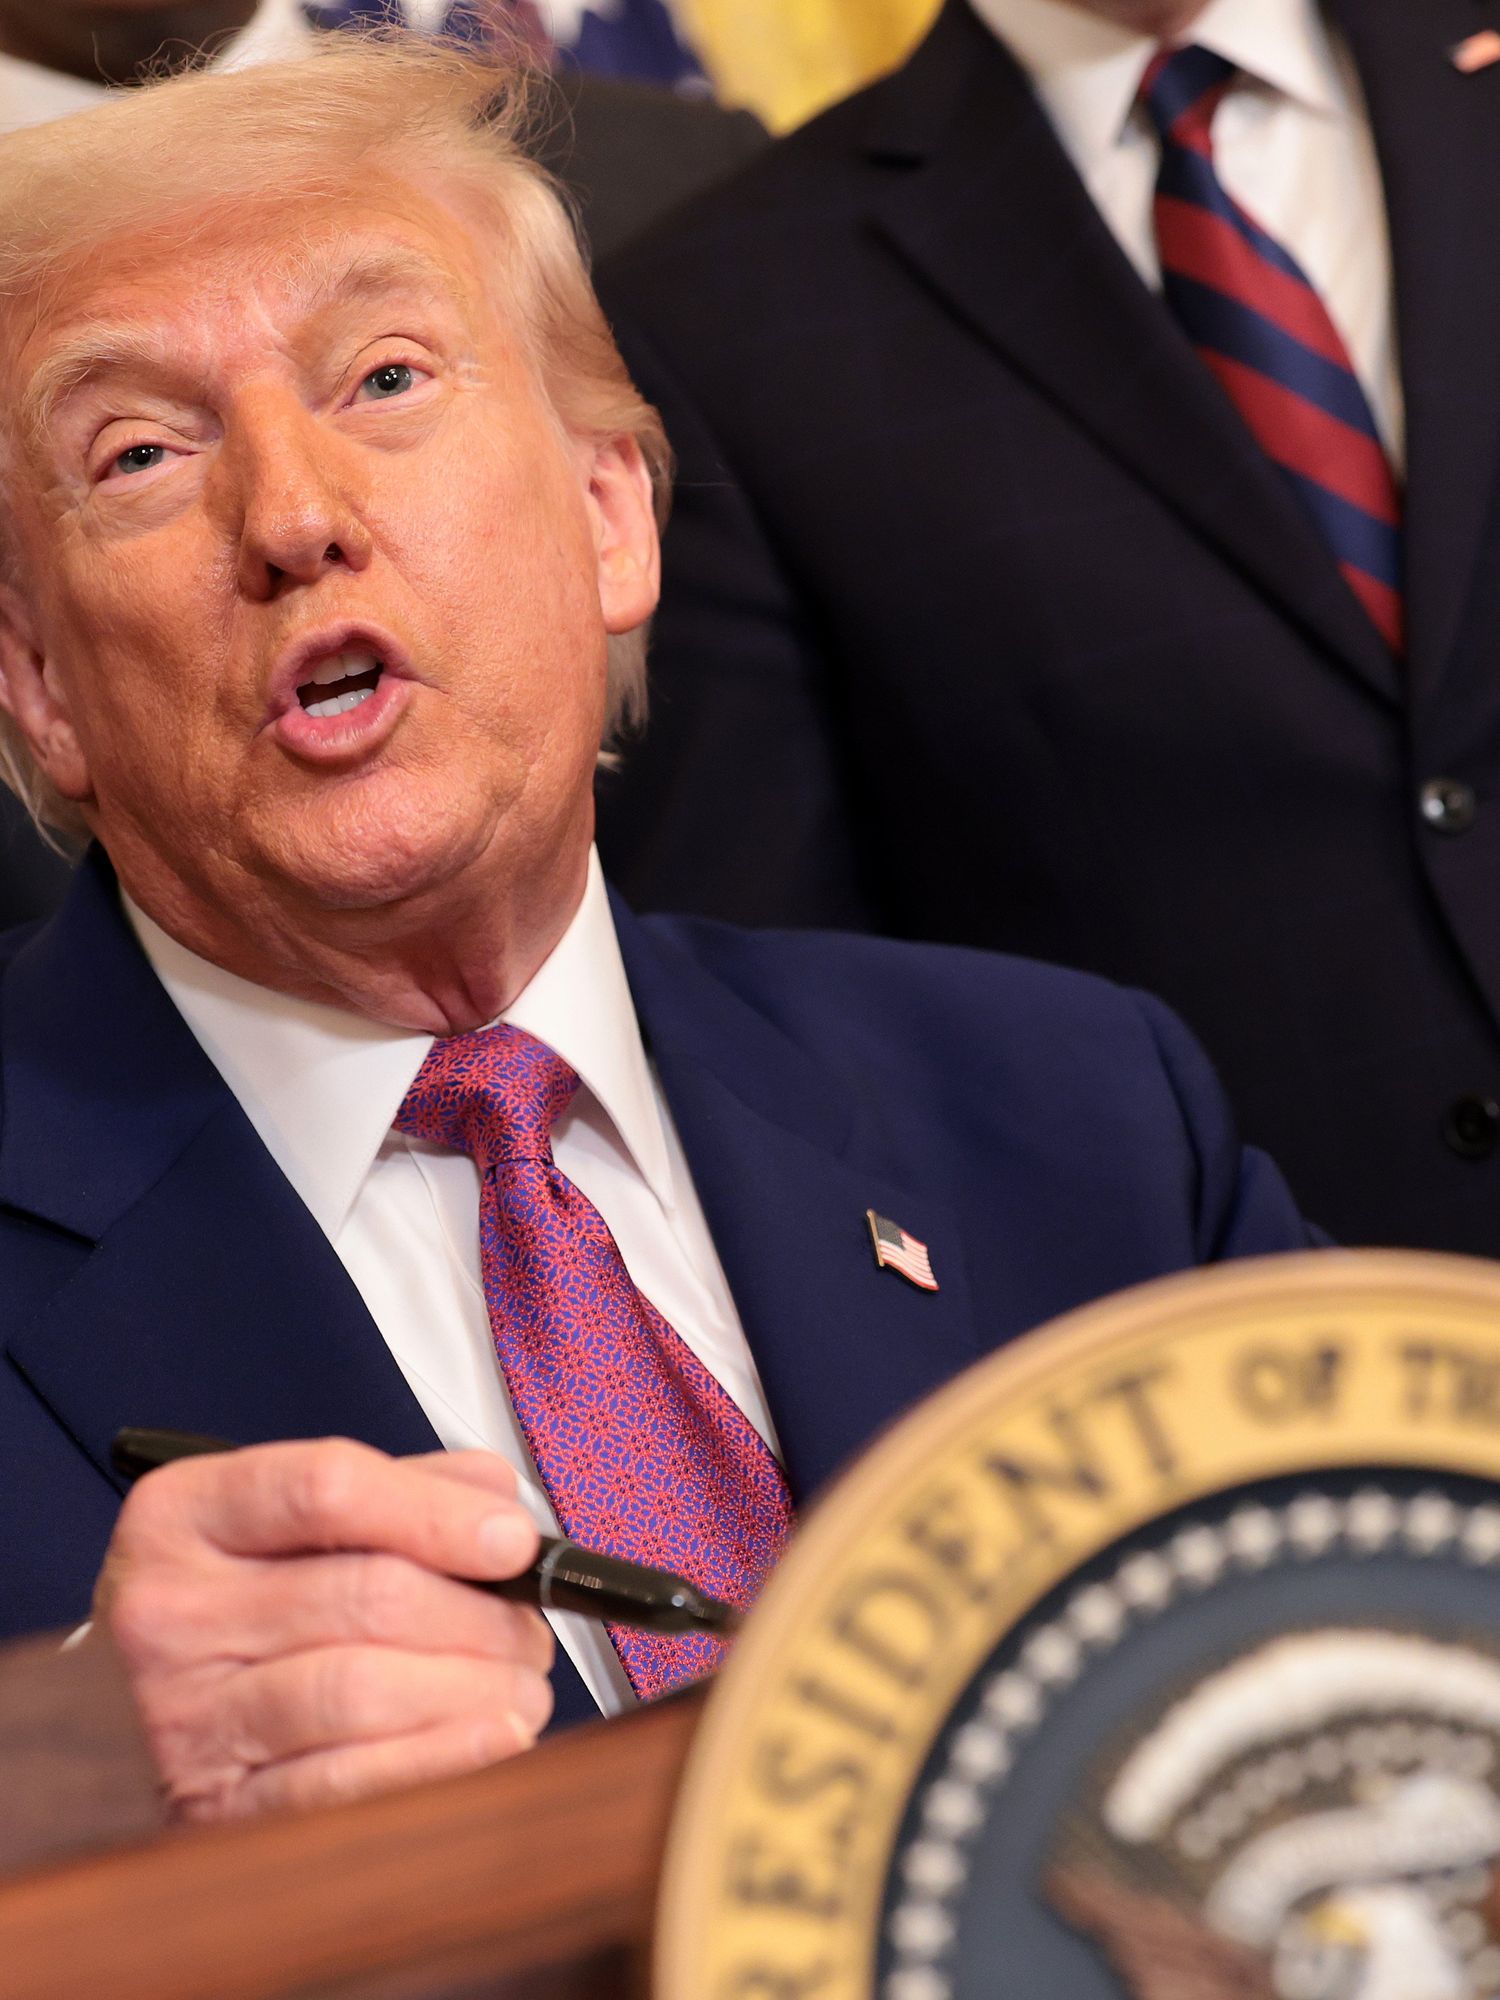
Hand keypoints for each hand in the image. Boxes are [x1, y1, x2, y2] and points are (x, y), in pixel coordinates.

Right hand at [93, 1438, 552, 1821]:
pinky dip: (441, 1760)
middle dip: (481, 1614)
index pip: (326, 1488)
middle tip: (530, 1629)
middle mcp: (168, 1612)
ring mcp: (182, 1717)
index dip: (439, 1513)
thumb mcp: (295, 1519)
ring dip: (475, 1689)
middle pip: (365, 1595)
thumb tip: (502, 1514)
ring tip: (519, 1685)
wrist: (130, 1716)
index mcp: (184, 1514)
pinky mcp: (212, 1808)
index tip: (514, 1542)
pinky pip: (347, 1784)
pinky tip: (490, 1739)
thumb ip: (407, 1489)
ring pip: (364, 1689)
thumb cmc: (245, 1601)